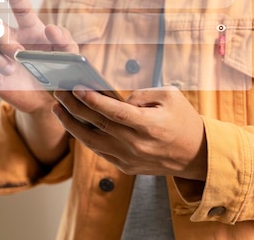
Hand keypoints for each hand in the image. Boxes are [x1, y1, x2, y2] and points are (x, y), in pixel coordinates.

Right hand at [0, 0, 78, 112]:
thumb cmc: (59, 73)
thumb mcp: (69, 57)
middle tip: (17, 53)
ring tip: (10, 70)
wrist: (49, 100)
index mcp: (31, 29)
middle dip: (1, 37)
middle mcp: (11, 38)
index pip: (21, 8)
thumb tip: (50, 28)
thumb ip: (66, 42)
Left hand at [53, 86, 206, 179]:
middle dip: (74, 107)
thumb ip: (141, 94)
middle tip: (59, 91)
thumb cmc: (183, 120)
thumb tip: (115, 99)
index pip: (115, 112)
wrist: (196, 155)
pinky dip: (84, 137)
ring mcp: (129, 159)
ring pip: (92, 142)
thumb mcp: (170, 96)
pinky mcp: (125, 167)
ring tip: (57, 107)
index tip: (76, 87)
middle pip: (98, 125)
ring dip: (71, 124)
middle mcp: (136, 144)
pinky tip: (73, 123)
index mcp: (149, 125)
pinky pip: (99, 150)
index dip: (94, 100)